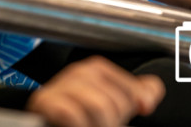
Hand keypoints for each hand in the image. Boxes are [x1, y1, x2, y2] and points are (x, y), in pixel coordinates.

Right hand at [27, 56, 163, 126]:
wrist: (41, 123)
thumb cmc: (77, 116)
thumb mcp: (110, 103)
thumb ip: (133, 94)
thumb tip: (149, 98)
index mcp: (97, 69)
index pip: (130, 92)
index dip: (128, 110)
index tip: (117, 119)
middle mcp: (79, 72)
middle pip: (116, 101)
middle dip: (111, 121)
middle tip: (96, 125)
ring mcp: (60, 85)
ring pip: (98, 107)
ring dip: (95, 125)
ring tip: (87, 126)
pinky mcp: (44, 102)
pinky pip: (71, 114)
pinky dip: (77, 125)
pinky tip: (73, 126)